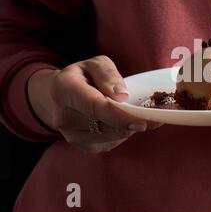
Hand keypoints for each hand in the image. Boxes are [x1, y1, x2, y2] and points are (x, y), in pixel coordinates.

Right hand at [27, 55, 162, 152]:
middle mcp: (63, 116)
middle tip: (152, 116)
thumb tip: (122, 96)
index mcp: (64, 89)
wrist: (58, 95)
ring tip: (135, 114)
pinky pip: (110, 143)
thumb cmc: (83, 76)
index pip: (95, 107)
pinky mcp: (81, 146)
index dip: (120, 117)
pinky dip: (122, 134)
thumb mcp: (95, 64)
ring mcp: (70, 135)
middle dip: (131, 122)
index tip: (142, 123)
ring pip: (111, 137)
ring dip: (128, 128)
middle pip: (105, 125)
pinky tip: (122, 122)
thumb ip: (108, 75)